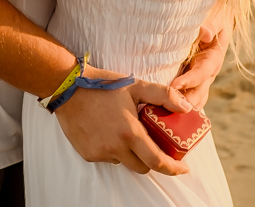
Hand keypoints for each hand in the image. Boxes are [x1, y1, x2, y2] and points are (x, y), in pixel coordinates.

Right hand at [54, 66, 190, 175]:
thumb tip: (186, 107)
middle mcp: (115, 147)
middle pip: (142, 167)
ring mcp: (100, 153)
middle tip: (153, 145)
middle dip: (151, 160)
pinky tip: (108, 131)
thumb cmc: (103, 85)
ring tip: (125, 131)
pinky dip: (112, 149)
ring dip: (130, 153)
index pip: (157, 161)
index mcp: (129, 132)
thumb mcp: (136, 86)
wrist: (68, 87)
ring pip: (123, 162)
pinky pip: (107, 158)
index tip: (183, 168)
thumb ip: (163, 96)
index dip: (173, 168)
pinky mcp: (87, 154)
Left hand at [170, 17, 232, 110]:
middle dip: (184, 103)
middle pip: (198, 93)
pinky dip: (177, 107)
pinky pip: (186, 97)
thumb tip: (204, 32)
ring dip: (182, 110)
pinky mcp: (191, 82)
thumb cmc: (217, 20)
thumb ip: (211, 25)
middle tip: (168, 110)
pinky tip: (163, 114)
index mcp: (213, 60)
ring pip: (194, 100)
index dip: (188, 81)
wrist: (220, 24)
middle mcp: (207, 74)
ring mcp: (200, 81)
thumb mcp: (217, 19)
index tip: (174, 87)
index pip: (201, 74)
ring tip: (164, 117)